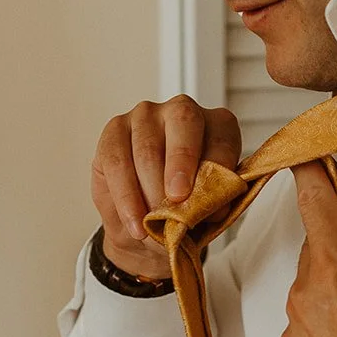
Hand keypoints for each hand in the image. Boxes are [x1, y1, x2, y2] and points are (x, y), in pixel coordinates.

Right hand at [91, 95, 241, 278]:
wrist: (147, 224)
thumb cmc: (184, 208)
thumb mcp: (206, 210)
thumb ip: (213, 203)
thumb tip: (216, 209)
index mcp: (217, 124)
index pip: (222, 139)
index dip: (219, 168)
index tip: (214, 204)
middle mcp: (182, 110)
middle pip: (184, 122)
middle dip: (181, 162)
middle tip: (177, 199)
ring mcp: (145, 115)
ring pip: (147, 149)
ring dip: (151, 192)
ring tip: (154, 226)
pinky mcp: (114, 130)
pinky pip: (118, 162)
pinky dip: (127, 198)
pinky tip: (135, 223)